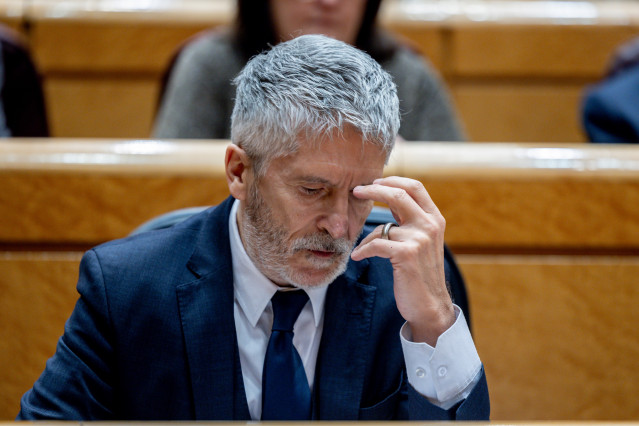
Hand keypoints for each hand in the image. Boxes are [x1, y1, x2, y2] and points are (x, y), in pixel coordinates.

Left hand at [351, 176, 454, 345]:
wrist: (430, 305)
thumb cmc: (420, 273)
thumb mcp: (421, 240)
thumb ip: (409, 219)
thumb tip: (388, 196)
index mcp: (435, 218)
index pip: (415, 186)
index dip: (392, 180)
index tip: (374, 182)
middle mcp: (430, 225)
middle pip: (398, 194)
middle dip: (373, 190)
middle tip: (356, 191)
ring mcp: (420, 239)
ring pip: (382, 227)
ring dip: (367, 239)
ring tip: (361, 249)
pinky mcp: (407, 254)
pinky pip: (376, 244)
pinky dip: (363, 251)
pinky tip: (357, 257)